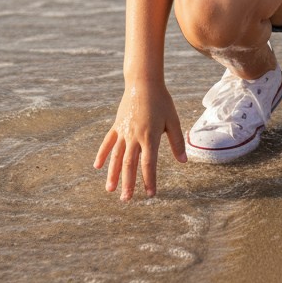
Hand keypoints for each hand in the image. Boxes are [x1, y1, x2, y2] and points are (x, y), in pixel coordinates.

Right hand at [94, 81, 186, 199]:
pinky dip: (102, 155)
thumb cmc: (161, 100)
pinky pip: (108, 143)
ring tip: (110, 190)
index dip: (149, 180)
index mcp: (150, 136)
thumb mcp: (173, 120)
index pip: (149, 164)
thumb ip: (177, 142)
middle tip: (127, 200)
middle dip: (128, 183)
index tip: (150, 194)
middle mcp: (134, 136)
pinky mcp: (116, 126)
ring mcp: (123, 131)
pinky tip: (98, 167)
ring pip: (116, 157)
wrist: (143, 82)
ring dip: (113, 174)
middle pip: (130, 164)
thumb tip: (183, 161)